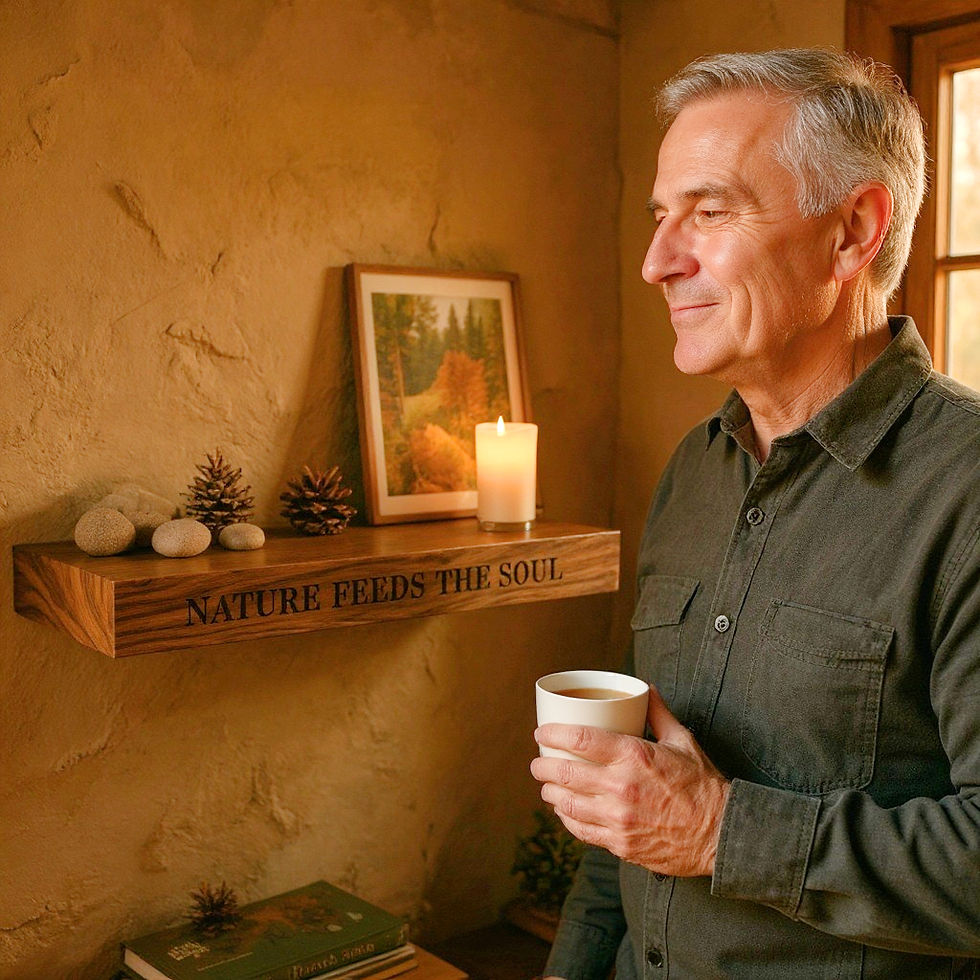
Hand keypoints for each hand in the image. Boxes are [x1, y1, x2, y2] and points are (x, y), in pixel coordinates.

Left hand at [530, 685, 729, 877]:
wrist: (721, 833)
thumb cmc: (703, 786)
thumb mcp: (682, 741)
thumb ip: (659, 713)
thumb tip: (647, 689)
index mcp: (633, 756)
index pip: (579, 739)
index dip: (552, 734)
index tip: (541, 732)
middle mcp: (620, 787)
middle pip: (565, 773)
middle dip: (543, 766)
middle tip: (537, 762)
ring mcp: (618, 819)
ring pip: (567, 804)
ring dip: (551, 793)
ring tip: (547, 786)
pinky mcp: (620, 844)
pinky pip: (582, 831)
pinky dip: (567, 819)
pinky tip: (565, 811)